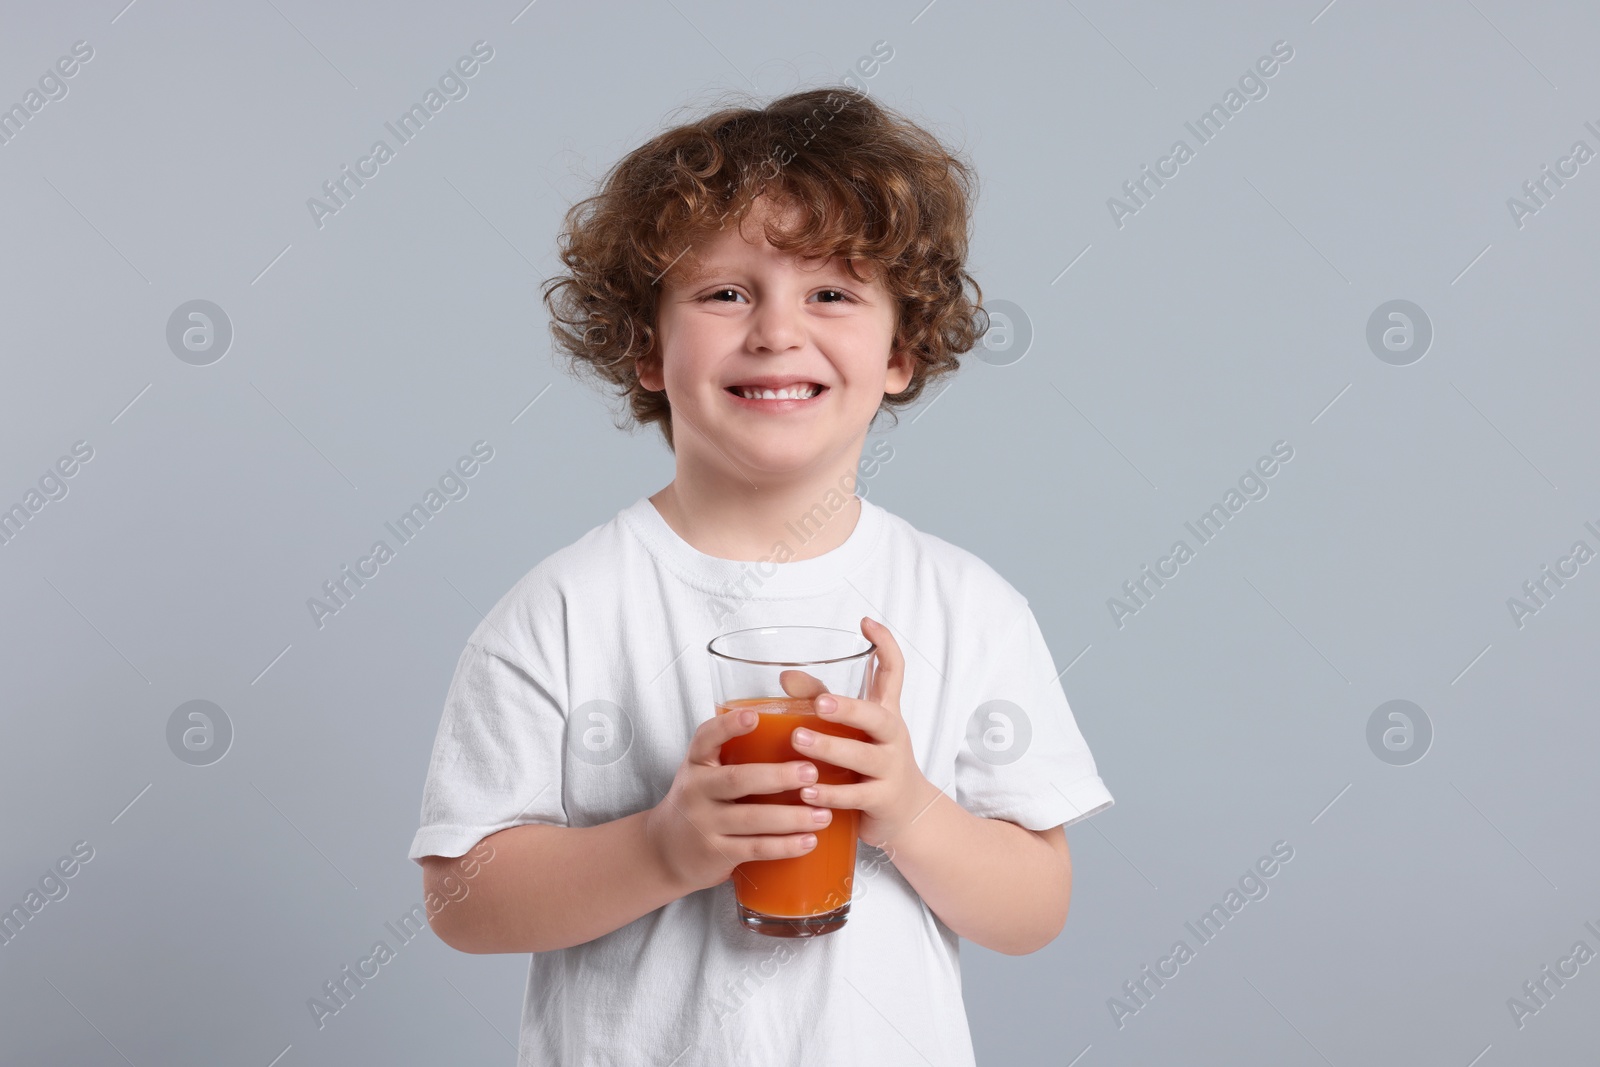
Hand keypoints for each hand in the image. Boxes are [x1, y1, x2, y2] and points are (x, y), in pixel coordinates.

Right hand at [644, 702, 833, 894]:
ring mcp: (704, 824)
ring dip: (792, 817)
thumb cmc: (700, 802)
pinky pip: (754, 848)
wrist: (665, 851)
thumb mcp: (705, 772)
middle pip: (737, 780)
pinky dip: (784, 846)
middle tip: (811, 772)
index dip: (728, 725)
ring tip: (823, 814)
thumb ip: (735, 752)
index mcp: (696, 763)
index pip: (706, 738)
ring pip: (752, 818)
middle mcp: (696, 791)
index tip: (754, 716)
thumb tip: (793, 721)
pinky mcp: (716, 853)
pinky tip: (808, 840)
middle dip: (777, 776)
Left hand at [789, 616, 938, 850]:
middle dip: (849, 708)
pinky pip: (857, 795)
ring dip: (831, 748)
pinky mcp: (883, 799)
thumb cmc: (872, 764)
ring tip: (799, 742)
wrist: (908, 814)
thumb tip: (784, 675)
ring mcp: (890, 768)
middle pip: (878, 717)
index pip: (894, 672)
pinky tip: (807, 791)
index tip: (866, 622)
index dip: (885, 645)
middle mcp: (892, 737)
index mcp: (885, 713)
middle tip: (820, 704)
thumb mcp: (852, 731)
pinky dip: (831, 794)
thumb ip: (819, 701)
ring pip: (864, 757)